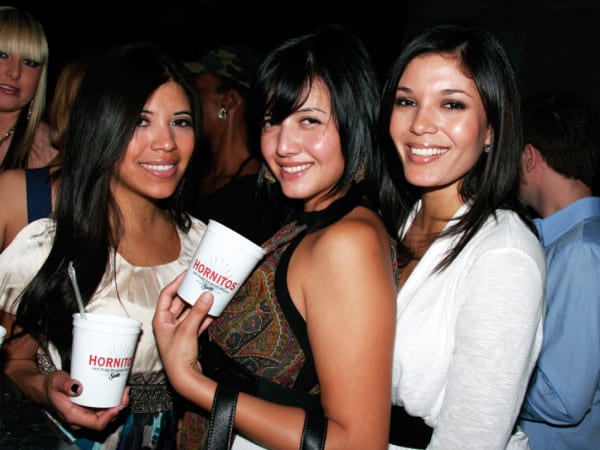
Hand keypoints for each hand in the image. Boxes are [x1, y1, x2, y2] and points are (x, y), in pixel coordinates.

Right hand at [46, 370, 127, 430]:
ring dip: (116, 405)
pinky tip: (116, 393)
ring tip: (123, 392)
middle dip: (118, 408)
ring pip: (105, 416)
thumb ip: (66, 384)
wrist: (44, 389)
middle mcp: (80, 419)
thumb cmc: (50, 386)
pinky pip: (102, 410)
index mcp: (73, 416)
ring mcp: (84, 415)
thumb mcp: (56, 381)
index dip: (111, 416)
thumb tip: (77, 387)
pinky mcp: (87, 410)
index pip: (97, 424)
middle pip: (105, 421)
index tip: (119, 403)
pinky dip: (111, 403)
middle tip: (125, 393)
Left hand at [152, 272, 213, 387]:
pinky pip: (197, 322)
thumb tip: (206, 296)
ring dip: (199, 304)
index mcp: (160, 320)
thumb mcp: (187, 330)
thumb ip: (198, 311)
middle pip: (179, 303)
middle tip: (200, 282)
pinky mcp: (188, 337)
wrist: (184, 377)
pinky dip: (205, 316)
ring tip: (209, 293)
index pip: (166, 295)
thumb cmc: (177, 357)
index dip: (176, 283)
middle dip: (190, 293)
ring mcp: (178, 331)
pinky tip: (214, 309)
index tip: (186, 275)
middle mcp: (168, 324)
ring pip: (189, 312)